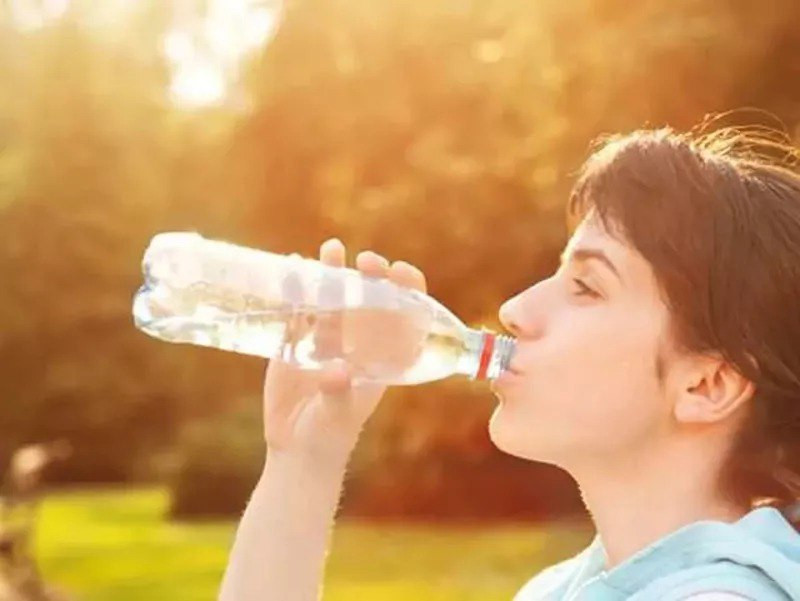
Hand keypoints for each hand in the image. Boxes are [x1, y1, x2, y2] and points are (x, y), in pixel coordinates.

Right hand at [262, 238, 426, 459]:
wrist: (296, 451)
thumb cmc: (329, 437)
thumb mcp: (337, 418)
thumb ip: (338, 394)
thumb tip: (336, 370)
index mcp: (380, 359)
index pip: (402, 319)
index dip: (407, 293)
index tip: (402, 272)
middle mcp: (357, 343)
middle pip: (369, 301)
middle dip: (371, 277)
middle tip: (367, 260)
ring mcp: (326, 340)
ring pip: (333, 300)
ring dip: (333, 274)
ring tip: (331, 248)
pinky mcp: (296, 343)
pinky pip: (298, 311)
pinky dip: (296, 291)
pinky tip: (292, 268)